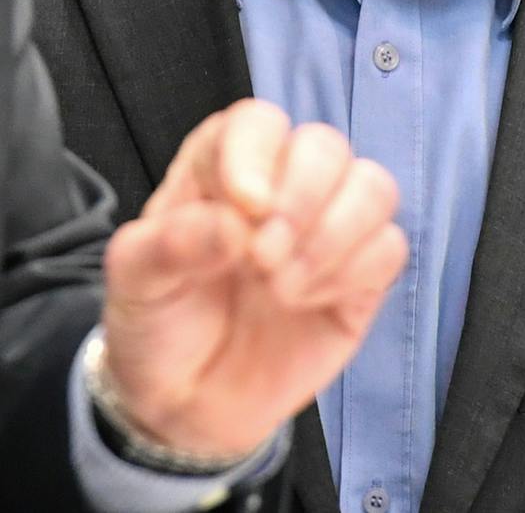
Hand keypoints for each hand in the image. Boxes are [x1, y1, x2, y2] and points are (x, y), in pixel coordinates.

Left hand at [99, 98, 406, 461]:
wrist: (184, 401)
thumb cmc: (156, 317)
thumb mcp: (134, 278)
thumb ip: (170, 245)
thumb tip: (233, 225)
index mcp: (220, 164)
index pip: (257, 123)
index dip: (257, 155)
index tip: (246, 207)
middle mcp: (279, 184)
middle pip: (325, 145)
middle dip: (300, 202)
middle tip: (259, 261)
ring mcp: (324, 229)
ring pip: (372, 186)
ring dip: (333, 236)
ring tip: (279, 287)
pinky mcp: (359, 280)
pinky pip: (390, 247)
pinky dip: (354, 273)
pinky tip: (306, 302)